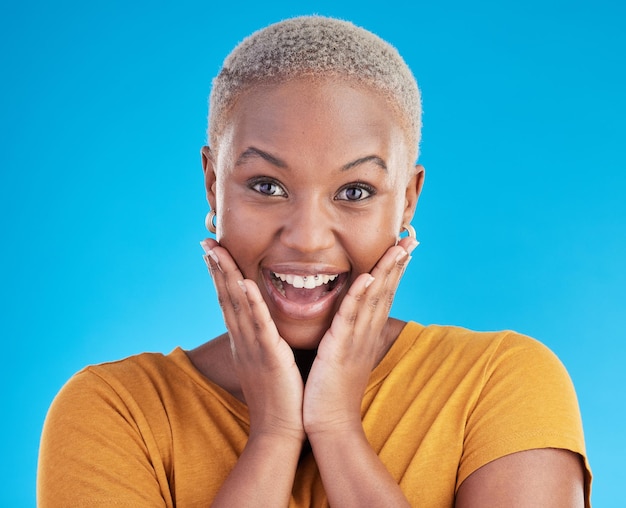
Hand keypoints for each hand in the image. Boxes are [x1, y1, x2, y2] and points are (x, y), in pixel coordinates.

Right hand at [201, 238, 304, 442]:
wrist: (280, 429)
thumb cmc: (279, 396)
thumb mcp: (267, 362)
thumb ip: (264, 340)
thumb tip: (266, 325)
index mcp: (245, 341)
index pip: (229, 302)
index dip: (220, 276)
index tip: (213, 253)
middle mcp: (243, 340)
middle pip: (226, 298)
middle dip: (216, 268)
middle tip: (206, 242)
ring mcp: (253, 347)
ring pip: (237, 306)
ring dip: (226, 276)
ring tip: (216, 251)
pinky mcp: (269, 356)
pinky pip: (259, 325)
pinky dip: (250, 303)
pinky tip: (244, 283)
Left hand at [302, 237, 415, 436]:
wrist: (329, 423)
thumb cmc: (332, 388)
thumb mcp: (344, 353)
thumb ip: (349, 332)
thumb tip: (351, 317)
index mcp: (366, 332)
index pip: (384, 293)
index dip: (395, 268)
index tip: (404, 244)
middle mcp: (367, 333)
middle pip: (386, 290)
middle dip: (399, 261)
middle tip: (412, 235)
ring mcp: (356, 340)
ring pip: (374, 299)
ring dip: (387, 271)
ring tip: (399, 246)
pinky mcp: (340, 348)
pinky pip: (350, 318)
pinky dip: (359, 297)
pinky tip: (367, 276)